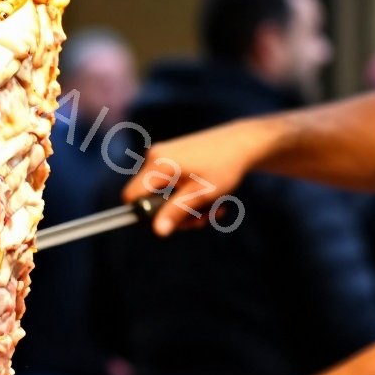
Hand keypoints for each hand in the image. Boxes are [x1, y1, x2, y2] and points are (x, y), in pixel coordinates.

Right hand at [119, 119, 273, 235]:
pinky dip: (189, 195)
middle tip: (202, 219)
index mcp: (158, 165)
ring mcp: (163, 156)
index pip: (131, 197)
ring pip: (164, 195)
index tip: (170, 222)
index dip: (145, 215)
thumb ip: (177, 212)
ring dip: (188, 208)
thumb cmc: (224, 167)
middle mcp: (155, 158)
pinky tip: (211, 198)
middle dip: (176, 214)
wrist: (243, 142)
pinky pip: (172, 185)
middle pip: (150, 199)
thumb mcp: (202, 194)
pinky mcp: (172, 158)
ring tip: (213, 208)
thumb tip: (158, 231)